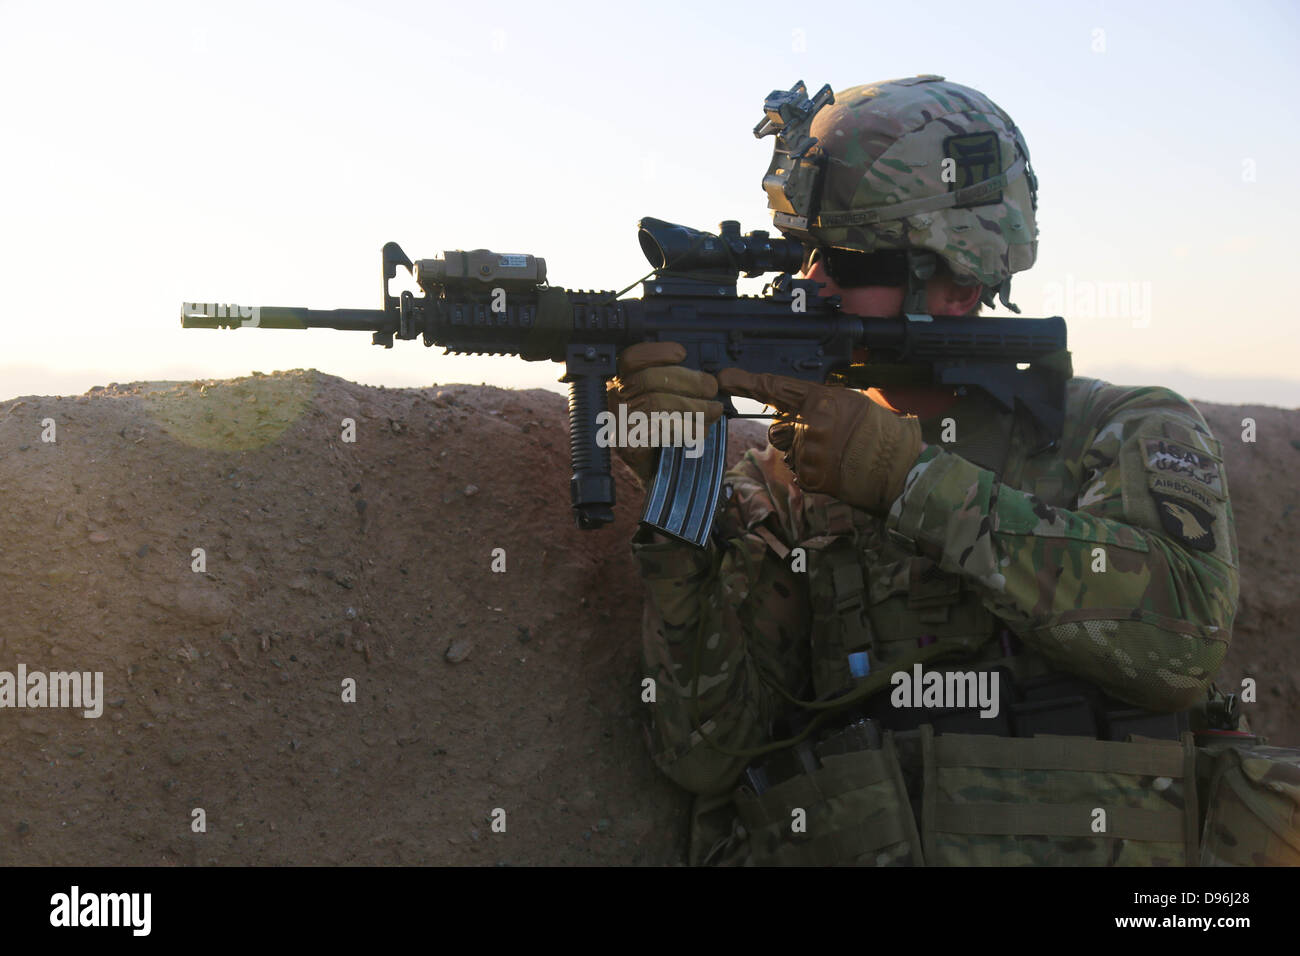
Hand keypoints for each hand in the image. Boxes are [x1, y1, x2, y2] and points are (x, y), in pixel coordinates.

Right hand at [607, 342, 722, 485]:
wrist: (658, 469)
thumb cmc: (666, 428)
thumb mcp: (669, 397)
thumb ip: (677, 380)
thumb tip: (707, 374)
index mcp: (622, 381)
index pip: (631, 358)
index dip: (657, 352)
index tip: (682, 353)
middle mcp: (613, 399)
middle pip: (648, 379)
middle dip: (687, 382)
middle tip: (712, 390)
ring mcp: (617, 422)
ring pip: (656, 403)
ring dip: (693, 407)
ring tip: (713, 412)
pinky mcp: (626, 444)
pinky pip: (658, 429)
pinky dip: (684, 428)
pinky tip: (700, 430)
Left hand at [716, 369, 921, 512]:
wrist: (897, 467)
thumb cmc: (877, 432)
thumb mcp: (848, 402)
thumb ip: (815, 403)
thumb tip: (789, 407)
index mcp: (820, 400)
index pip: (775, 388)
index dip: (745, 383)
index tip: (723, 378)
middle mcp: (810, 425)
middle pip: (779, 429)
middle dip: (794, 436)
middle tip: (827, 441)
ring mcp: (809, 453)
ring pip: (790, 452)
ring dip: (806, 455)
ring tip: (837, 456)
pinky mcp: (811, 476)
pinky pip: (799, 472)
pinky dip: (814, 473)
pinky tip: (835, 470)